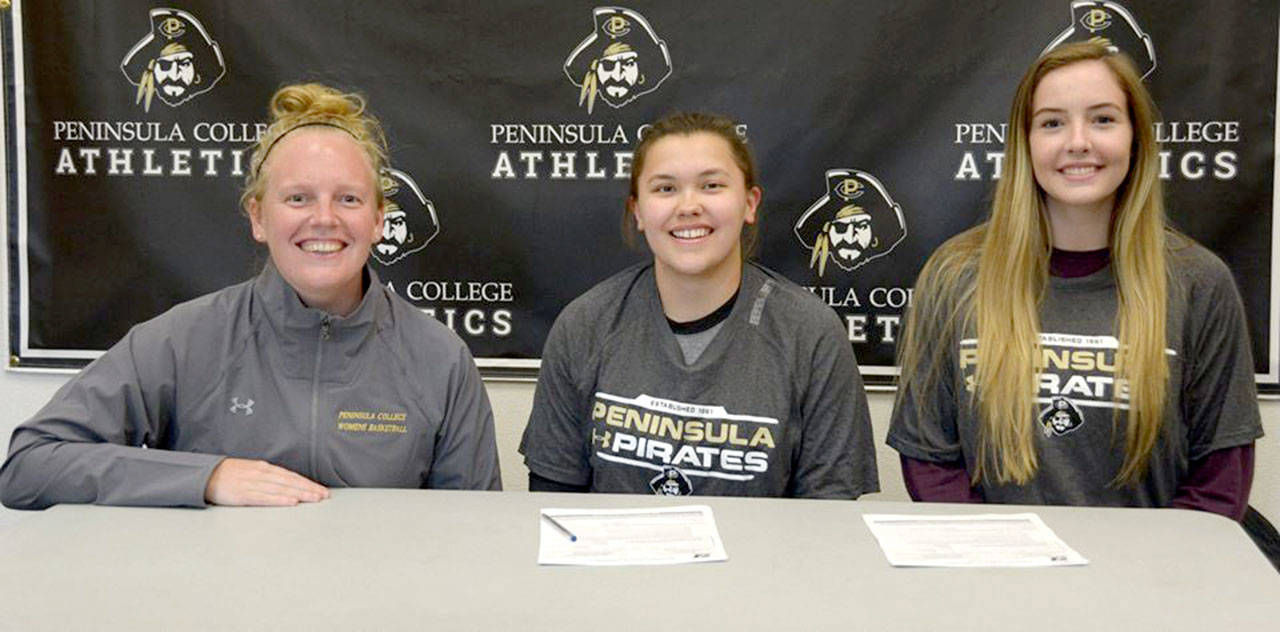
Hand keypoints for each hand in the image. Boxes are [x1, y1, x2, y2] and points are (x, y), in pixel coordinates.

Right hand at [204, 458, 329, 505]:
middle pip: (290, 482)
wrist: (206, 475)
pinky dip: (279, 500)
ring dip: (299, 494)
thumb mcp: (252, 470)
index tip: (321, 490)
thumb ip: (268, 476)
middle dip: (308, 489)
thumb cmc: (230, 474)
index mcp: (264, 468)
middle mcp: (261, 474)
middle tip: (324, 496)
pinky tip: (291, 502)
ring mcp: (252, 484)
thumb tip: (287, 484)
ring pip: (281, 490)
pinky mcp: (242, 495)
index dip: (307, 483)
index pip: (291, 476)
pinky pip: (264, 498)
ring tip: (314, 499)